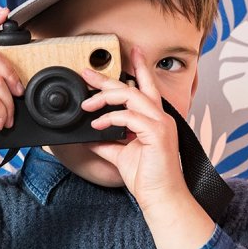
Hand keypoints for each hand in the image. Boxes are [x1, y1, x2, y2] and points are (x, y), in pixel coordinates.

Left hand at [80, 47, 187, 210]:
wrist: (160, 197)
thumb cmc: (148, 178)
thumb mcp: (120, 155)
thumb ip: (107, 142)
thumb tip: (88, 135)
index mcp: (154, 120)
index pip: (147, 87)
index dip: (140, 67)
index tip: (131, 51)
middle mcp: (160, 118)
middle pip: (133, 87)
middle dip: (108, 79)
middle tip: (87, 73)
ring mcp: (160, 124)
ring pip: (131, 96)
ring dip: (105, 97)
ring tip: (87, 104)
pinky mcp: (157, 133)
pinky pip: (128, 116)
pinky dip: (110, 118)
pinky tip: (97, 125)